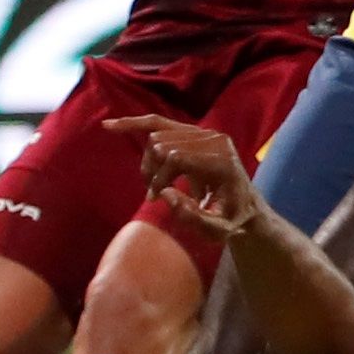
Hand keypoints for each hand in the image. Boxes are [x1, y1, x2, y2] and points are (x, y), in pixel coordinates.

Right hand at [110, 115, 258, 237]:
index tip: (155, 199)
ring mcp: (204, 132)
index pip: (176, 156)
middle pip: (163, 145)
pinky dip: (133, 124)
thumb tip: (165, 194)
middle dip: (152, 171)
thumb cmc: (230, 221)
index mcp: (222, 161)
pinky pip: (158, 122)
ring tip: (154, 183)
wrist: (244, 206)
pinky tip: (109, 126)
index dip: (159, 178)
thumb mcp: (217, 231)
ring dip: (147, 160)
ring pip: (156, 136)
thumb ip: (193, 218)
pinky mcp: (194, 131)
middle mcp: (215, 140)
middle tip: (154, 193)